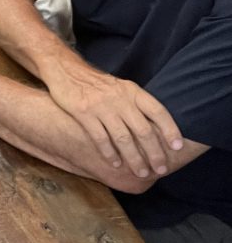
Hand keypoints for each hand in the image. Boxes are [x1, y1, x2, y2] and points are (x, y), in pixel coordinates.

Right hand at [44, 62, 182, 177]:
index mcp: (131, 91)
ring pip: (123, 138)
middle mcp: (119, 98)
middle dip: (154, 153)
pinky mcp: (83, 112)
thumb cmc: (96, 83)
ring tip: (140, 172)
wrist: (65, 70)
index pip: (157, 111)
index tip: (178, 147)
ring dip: (134, 158)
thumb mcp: (120, 87)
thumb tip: (157, 129)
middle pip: (143, 130)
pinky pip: (100, 138)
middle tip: (160, 170)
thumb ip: (135, 104)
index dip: (170, 129)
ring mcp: (101, 106)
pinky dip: (109, 153)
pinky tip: (114, 163)